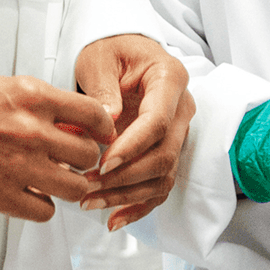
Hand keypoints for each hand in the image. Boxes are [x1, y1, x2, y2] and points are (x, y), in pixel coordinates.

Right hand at [0, 70, 114, 221]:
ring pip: (74, 187)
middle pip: (89, 155)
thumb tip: (56, 112)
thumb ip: (31, 99)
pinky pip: (43, 210)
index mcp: (31, 96)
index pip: (94, 114)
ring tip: (55, 179)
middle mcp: (31, 131)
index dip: (102, 127)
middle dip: (85, 158)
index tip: (100, 133)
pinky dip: (41, 205)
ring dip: (68, 184)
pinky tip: (29, 194)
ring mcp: (17, 166)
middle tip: (74, 159)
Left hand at [72, 34, 195, 231]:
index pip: (157, 121)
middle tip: (88, 186)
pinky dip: (139, 205)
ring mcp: (177, 131)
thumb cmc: (111, 50)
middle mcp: (181, 108)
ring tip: (90, 201)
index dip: (131, 147)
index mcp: (169, 79)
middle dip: (126, 177)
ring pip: (163, 175)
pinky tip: (115, 219)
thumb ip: (103, 90)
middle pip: (164, 154)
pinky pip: (160, 184)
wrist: (120, 51)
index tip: (102, 164)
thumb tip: (106, 124)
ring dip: (128, 195)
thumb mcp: (99, 59)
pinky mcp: (167, 148)